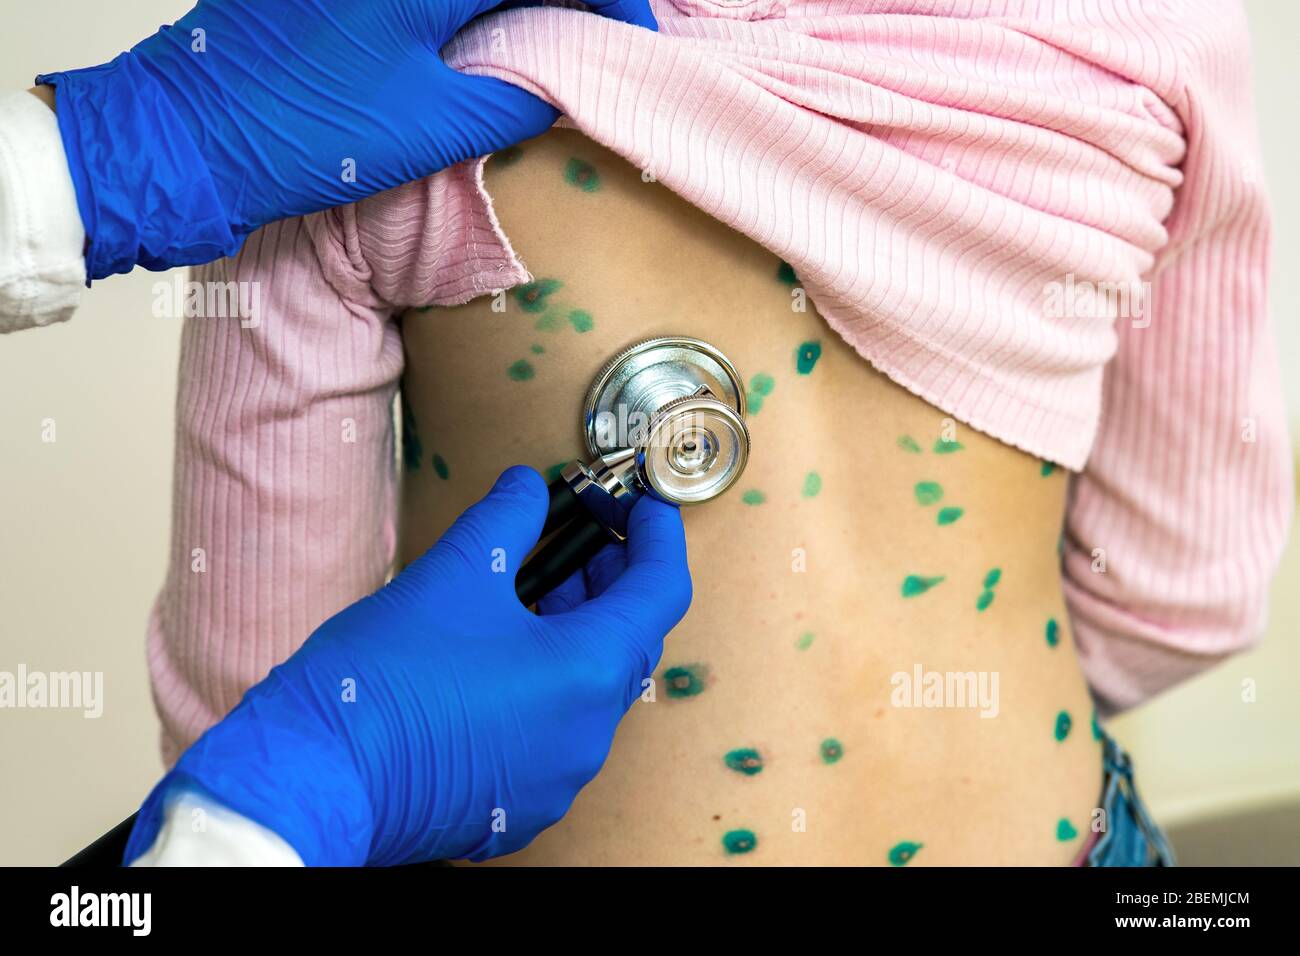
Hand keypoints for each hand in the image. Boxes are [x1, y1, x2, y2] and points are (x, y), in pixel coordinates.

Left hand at [35, 0, 655, 278]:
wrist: (189, 134)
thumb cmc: (307, 137)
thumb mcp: (432, 127)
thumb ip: (515, 97)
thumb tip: (565, 84)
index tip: (635, 35)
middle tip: (602, 31)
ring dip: (522, 2)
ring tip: (557, 34)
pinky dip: (475, 4)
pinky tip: (493, 30)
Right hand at [121, 466, 691, 865]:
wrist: (314, 779)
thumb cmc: (382, 682)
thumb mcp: (454, 573)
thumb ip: (507, 520)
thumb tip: (527, 488)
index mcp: (587, 675)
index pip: (661, 593)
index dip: (658, 540)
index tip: (646, 509)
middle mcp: (586, 736)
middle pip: (627, 643)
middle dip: (611, 582)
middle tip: (585, 537)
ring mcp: (555, 779)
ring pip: (589, 692)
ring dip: (575, 634)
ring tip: (538, 588)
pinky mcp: (517, 806)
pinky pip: (552, 735)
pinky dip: (545, 687)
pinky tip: (504, 655)